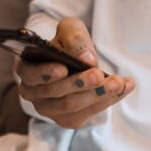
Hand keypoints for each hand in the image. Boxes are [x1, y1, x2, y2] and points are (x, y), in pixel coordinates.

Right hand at [15, 17, 135, 128]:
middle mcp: (32, 92)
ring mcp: (49, 110)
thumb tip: (86, 58)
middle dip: (79, 84)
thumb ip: (74, 37)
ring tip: (118, 82)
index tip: (64, 68)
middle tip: (99, 75)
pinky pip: (88, 113)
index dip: (46, 73)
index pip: (31, 74)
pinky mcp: (67, 120)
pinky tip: (124, 87)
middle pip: (55, 92)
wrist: (74, 63)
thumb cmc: (66, 44)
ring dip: (97, 94)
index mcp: (26, 68)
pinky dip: (108, 100)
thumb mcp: (69, 30)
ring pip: (72, 106)